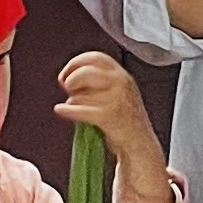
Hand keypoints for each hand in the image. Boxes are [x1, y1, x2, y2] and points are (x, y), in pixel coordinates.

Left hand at [52, 50, 170, 194]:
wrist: (140, 144)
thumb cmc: (126, 120)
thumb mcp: (119, 91)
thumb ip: (100, 80)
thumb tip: (70, 77)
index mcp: (122, 75)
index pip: (96, 57)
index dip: (76, 62)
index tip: (66, 72)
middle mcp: (121, 83)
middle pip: (85, 71)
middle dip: (71, 79)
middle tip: (66, 87)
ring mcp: (116, 99)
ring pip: (81, 93)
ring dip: (72, 100)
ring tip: (73, 105)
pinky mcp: (109, 117)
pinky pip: (81, 110)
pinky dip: (68, 110)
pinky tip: (61, 110)